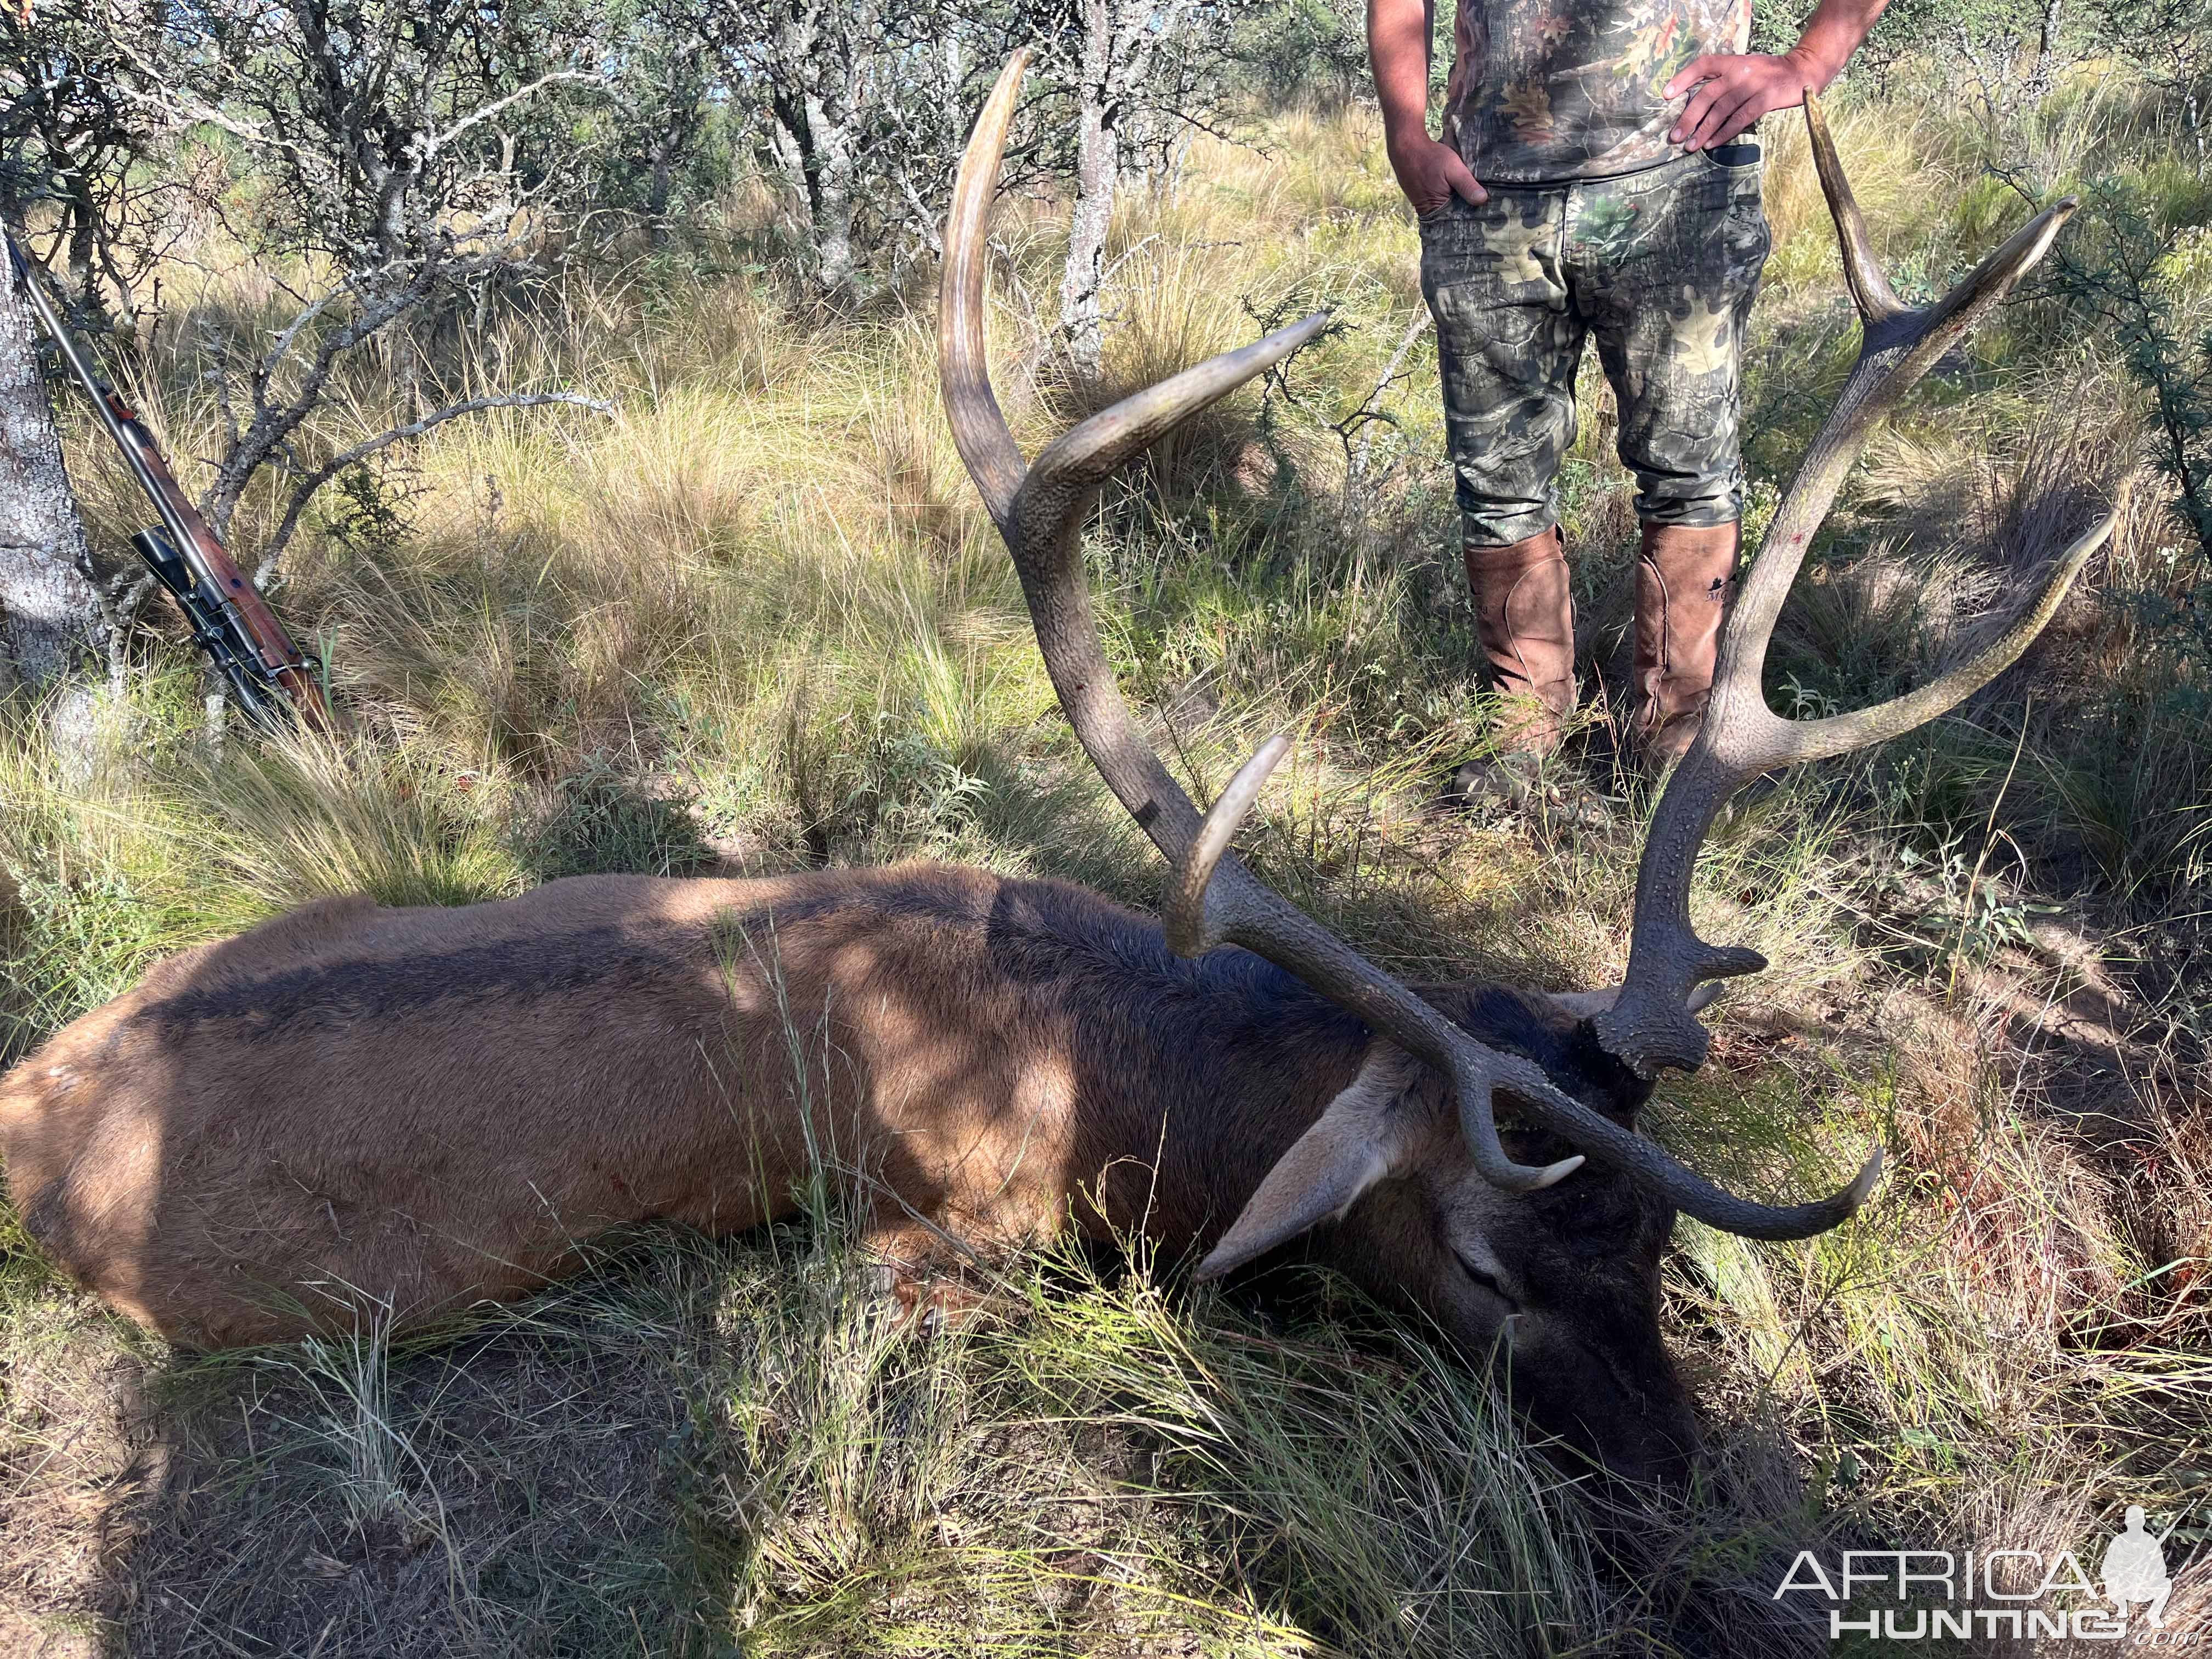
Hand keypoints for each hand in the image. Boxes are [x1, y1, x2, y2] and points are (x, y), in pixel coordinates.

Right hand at [1387, 130, 1486, 212]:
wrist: (1406, 146)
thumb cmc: (1429, 157)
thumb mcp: (1453, 169)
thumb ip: (1467, 185)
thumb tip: (1482, 200)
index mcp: (1436, 210)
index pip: (1457, 223)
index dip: (1472, 219)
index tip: (1487, 216)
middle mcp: (1428, 212)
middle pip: (1452, 218)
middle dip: (1466, 212)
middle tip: (1486, 208)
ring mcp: (1423, 205)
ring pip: (1446, 210)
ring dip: (1458, 205)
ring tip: (1475, 200)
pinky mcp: (1421, 198)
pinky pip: (1439, 203)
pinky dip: (1449, 199)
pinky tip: (1459, 192)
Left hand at [1663, 49, 1827, 149]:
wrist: (1803, 70)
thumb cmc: (1767, 75)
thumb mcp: (1744, 69)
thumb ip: (1723, 81)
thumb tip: (1695, 105)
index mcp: (1732, 62)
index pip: (1703, 64)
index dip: (1683, 78)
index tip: (1666, 95)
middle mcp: (1740, 71)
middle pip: (1707, 94)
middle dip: (1688, 117)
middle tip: (1675, 136)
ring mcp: (1753, 84)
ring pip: (1721, 110)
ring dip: (1703, 130)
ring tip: (1691, 146)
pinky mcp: (1766, 98)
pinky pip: (1741, 118)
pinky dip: (1724, 132)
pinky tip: (1712, 144)